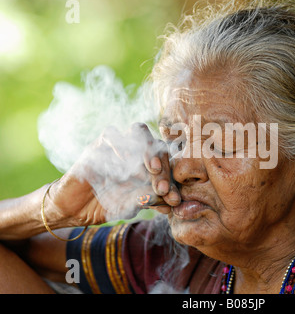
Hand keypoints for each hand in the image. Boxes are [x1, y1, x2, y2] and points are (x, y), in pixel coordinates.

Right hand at [47, 123, 179, 225]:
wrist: (75, 210)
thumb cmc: (107, 206)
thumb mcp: (132, 206)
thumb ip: (151, 201)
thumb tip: (173, 202)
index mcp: (148, 164)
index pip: (167, 161)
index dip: (172, 178)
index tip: (173, 199)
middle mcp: (136, 152)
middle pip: (157, 144)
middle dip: (164, 166)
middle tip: (163, 188)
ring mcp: (117, 147)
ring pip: (138, 130)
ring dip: (149, 149)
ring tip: (153, 171)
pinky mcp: (97, 146)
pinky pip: (110, 134)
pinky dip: (119, 145)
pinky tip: (124, 164)